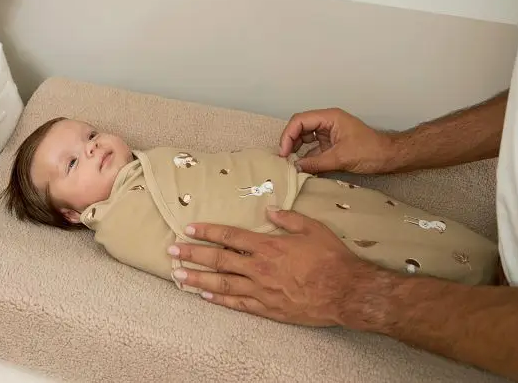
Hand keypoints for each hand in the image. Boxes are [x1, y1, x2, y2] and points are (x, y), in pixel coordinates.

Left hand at [168, 208, 391, 329]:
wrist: (345, 292)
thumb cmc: (331, 258)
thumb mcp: (312, 228)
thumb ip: (288, 218)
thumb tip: (269, 209)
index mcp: (268, 246)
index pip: (229, 236)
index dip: (207, 232)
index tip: (188, 229)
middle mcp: (259, 268)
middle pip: (218, 260)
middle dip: (192, 255)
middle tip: (171, 252)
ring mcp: (261, 290)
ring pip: (222, 284)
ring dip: (198, 280)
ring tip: (178, 276)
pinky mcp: (267, 308)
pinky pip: (237, 304)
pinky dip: (219, 301)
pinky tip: (205, 297)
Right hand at [279, 108, 396, 174]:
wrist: (389, 157)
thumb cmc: (370, 152)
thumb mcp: (341, 158)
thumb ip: (316, 162)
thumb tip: (295, 167)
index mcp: (329, 117)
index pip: (300, 120)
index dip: (288, 135)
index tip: (284, 152)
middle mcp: (327, 122)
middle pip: (300, 127)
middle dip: (290, 142)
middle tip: (284, 159)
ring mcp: (329, 133)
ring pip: (305, 138)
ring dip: (297, 150)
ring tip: (290, 163)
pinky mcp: (331, 144)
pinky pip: (313, 148)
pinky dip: (307, 157)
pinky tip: (302, 167)